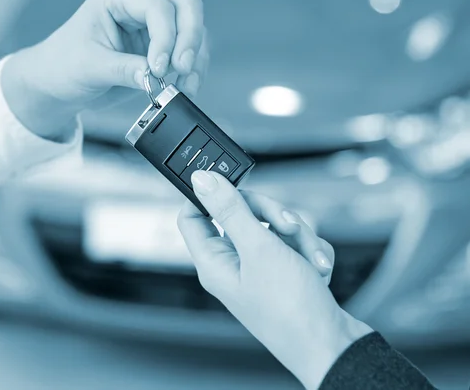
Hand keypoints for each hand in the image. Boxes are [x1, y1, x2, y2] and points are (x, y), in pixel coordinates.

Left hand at [1, 0, 207, 139]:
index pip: (158, 7)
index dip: (165, 39)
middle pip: (187, 6)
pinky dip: (193, 69)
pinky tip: (184, 88)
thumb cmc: (64, 64)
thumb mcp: (89, 67)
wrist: (60, 82)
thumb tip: (154, 77)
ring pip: (195, 29)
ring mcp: (156, 21)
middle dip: (189, 40)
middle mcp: (142, 0)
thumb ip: (123, 70)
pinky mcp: (164, 44)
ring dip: (194, 59)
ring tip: (183, 87)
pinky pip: (190, 51)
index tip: (157, 70)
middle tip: (181, 70)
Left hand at [177, 171, 372, 389]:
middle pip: (242, 214)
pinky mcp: (286, 273)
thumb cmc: (291, 312)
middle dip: (272, 216)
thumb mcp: (258, 250)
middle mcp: (234, 264)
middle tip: (287, 227)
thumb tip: (201, 180)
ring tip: (309, 261)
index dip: (209, 197)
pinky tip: (317, 271)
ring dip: (299, 237)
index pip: (194, 216)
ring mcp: (261, 269)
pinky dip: (309, 252)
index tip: (231, 183)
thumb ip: (230, 210)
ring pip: (274, 227)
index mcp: (215, 261)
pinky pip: (295, 243)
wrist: (334, 348)